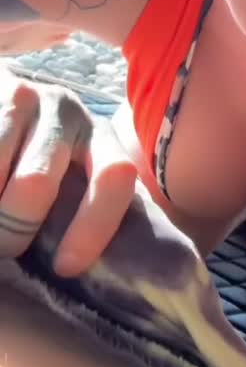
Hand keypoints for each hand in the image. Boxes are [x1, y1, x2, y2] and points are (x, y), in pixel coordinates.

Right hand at [0, 67, 136, 274]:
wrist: (3, 95)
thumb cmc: (39, 152)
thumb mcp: (70, 173)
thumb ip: (78, 205)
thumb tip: (71, 271)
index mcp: (100, 137)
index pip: (114, 177)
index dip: (93, 226)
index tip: (64, 267)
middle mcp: (69, 111)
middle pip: (36, 184)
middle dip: (13, 230)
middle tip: (4, 248)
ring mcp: (26, 98)